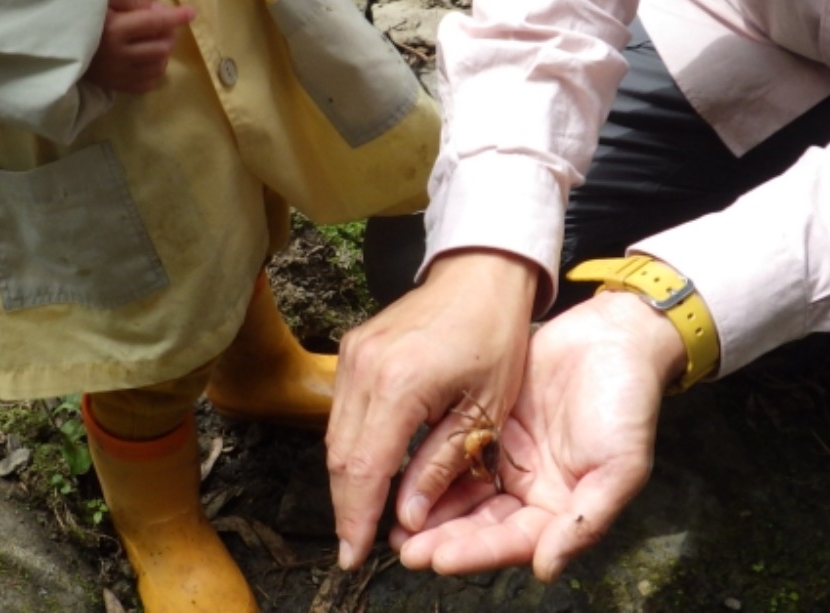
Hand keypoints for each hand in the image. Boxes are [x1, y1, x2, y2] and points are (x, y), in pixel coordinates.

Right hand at [85, 0, 194, 92]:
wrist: (60, 48)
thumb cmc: (85, 17)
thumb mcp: (106, 0)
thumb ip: (134, 1)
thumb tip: (162, 9)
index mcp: (114, 29)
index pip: (154, 22)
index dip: (176, 17)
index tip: (191, 12)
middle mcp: (119, 54)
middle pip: (162, 47)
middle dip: (168, 34)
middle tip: (162, 26)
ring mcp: (119, 74)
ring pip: (159, 66)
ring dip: (163, 52)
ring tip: (153, 42)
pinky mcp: (117, 86)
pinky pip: (148, 82)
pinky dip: (154, 70)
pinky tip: (146, 59)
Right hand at [328, 250, 539, 571]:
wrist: (479, 273)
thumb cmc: (494, 336)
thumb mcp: (482, 409)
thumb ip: (440, 464)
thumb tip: (407, 516)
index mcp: (399, 384)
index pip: (364, 468)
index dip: (356, 518)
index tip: (353, 555)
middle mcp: (364, 368)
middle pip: (339, 457)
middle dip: (346, 507)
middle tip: (354, 547)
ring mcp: (352, 356)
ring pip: (334, 436)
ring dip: (346, 480)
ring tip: (360, 519)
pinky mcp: (352, 350)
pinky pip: (342, 412)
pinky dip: (350, 448)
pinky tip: (366, 472)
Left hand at [390, 289, 681, 580]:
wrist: (615, 336)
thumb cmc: (629, 403)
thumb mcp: (621, 466)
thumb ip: (585, 521)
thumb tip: (546, 569)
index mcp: (562, 507)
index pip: (513, 541)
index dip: (476, 552)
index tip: (438, 558)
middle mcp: (531, 489)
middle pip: (481, 524)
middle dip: (442, 538)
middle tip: (404, 547)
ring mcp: (509, 457)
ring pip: (463, 492)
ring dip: (431, 510)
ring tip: (394, 525)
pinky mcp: (491, 425)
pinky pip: (455, 451)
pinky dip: (431, 467)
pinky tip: (404, 476)